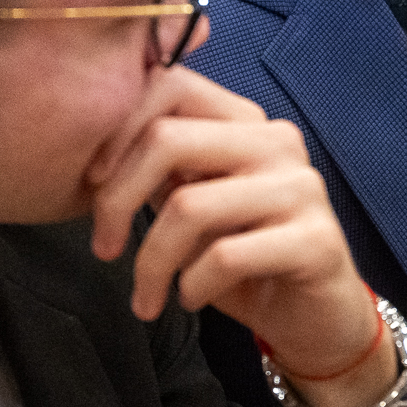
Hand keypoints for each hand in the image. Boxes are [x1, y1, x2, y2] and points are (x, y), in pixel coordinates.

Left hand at [87, 67, 406, 406]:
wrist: (316, 321)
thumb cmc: (244, 264)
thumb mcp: (192, 208)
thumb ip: (159, 172)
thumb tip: (93, 155)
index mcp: (245, 123)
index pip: (169, 86)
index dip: (115, 131)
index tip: (90, 184)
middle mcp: (277, 142)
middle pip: (168, 139)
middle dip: (117, 199)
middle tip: (104, 248)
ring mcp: (301, 187)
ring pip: (190, 205)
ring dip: (152, 261)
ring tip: (147, 296)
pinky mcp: (316, 240)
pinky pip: (226, 256)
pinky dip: (192, 285)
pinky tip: (190, 299)